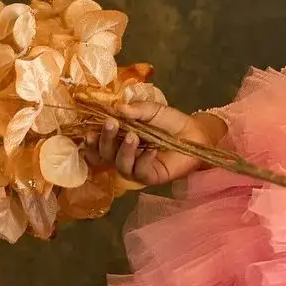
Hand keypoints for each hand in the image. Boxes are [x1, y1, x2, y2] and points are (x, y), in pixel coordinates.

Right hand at [84, 100, 221, 188]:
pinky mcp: (151, 177)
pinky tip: (152, 149)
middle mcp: (123, 154)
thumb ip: (137, 109)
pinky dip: (144, 160)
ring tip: (133, 136)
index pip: (98, 143)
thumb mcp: (152, 110)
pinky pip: (141, 172)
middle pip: (105, 154)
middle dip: (106, 139)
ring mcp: (136, 167)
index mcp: (118, 138)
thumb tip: (118, 108)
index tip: (89, 129)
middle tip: (112, 123)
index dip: (91, 139)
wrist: (195, 134)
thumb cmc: (170, 122)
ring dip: (124, 150)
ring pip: (120, 165)